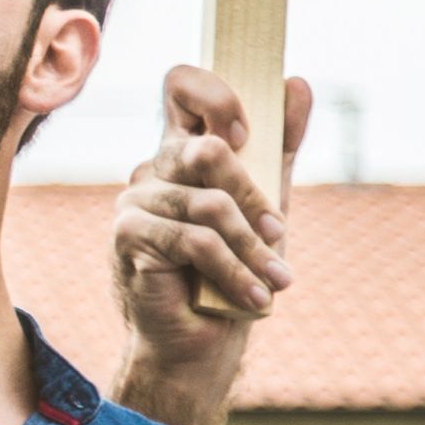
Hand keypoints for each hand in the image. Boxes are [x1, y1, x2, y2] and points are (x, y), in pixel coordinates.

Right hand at [110, 63, 310, 389]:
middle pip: (205, 149)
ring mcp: (135, 201)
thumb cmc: (231, 271)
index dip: (215, 97)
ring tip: (278, 280)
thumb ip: (277, 146)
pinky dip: (235, 270)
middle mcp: (152, 169)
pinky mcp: (128, 236)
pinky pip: (195, 241)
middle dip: (253, 196)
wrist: (197, 341)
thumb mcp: (266, 204)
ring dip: (253, 248)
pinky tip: (256, 296)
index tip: (245, 134)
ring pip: (209, 204)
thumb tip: (296, 83)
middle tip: (280, 233)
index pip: (181, 87)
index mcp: (181, 153)